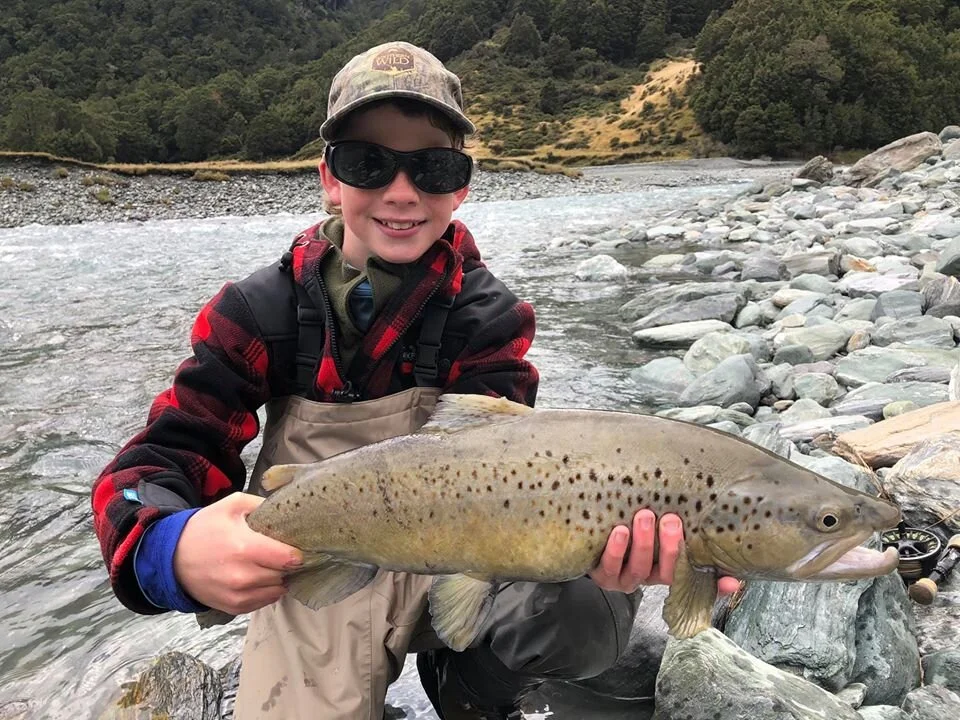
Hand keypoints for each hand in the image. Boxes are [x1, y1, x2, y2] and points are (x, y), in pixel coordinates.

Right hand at [173, 492, 302, 614]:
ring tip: (269, 565)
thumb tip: (288, 510)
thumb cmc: (204, 529)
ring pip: (277, 590)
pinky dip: (266, 591)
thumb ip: (261, 504)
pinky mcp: (233, 607)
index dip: (296, 551)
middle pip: (284, 574)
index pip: (289, 558)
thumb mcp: (232, 505)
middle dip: (286, 564)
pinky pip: (264, 602)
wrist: (172, 558)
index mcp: (245, 548)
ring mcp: (238, 595)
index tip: (294, 546)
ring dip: (278, 579)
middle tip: (280, 554)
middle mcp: (243, 576)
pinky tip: (259, 578)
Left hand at [588, 509, 740, 595]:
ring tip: (644, 516)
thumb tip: (733, 568)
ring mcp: (623, 579)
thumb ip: (688, 539)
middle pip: (665, 572)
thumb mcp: (657, 532)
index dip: (714, 584)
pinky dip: (615, 550)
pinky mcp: (601, 575)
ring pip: (637, 569)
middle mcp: (647, 577)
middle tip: (671, 520)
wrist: (590, 533)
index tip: (731, 579)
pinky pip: (608, 566)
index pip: (695, 578)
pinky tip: (619, 531)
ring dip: (642, 543)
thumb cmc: (630, 530)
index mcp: (666, 570)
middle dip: (670, 546)